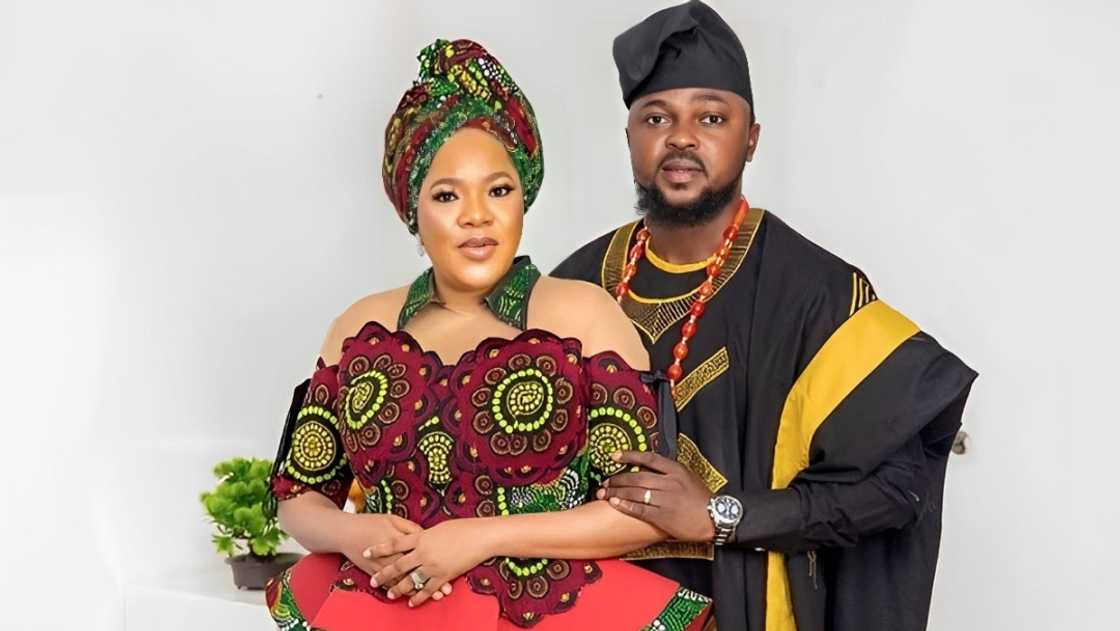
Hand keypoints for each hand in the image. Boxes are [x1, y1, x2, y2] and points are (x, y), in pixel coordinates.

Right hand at [338, 513, 452, 598]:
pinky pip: (389, 585)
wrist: (345, 532)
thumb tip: (426, 536)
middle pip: (413, 571)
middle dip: (429, 582)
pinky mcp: (373, 573)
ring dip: (417, 591)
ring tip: (431, 597)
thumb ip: (411, 528)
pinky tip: (411, 597)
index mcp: (398, 540)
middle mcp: (391, 556)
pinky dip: (401, 592)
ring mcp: (382, 566)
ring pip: (402, 582)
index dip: (434, 563)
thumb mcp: (392, 519)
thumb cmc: (370, 523)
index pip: (420, 554)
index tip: (449, 570)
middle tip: (444, 591)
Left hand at [366, 518, 494, 606]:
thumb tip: (416, 540)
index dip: (379, 549)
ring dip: (399, 588)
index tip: (366, 552)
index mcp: (421, 537)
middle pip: (398, 565)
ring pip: (411, 580)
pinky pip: (428, 589)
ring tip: (389, 594)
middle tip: (372, 581)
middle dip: (384, 574)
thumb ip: (424, 536)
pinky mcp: (443, 576)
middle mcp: (423, 553)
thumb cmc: (462, 528)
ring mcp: (432, 566)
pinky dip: (419, 597)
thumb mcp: (438, 528)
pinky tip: (411, 602)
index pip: (394, 544)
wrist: (479, 537)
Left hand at [596, 450, 715, 542]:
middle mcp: (669, 483)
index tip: (614, 456)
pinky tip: (614, 503)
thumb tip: (648, 468)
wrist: (715, 518)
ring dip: (616, 491)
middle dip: (617, 479)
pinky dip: (625, 505)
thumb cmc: (701, 498)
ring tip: (603, 492)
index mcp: (676, 470)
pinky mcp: (663, 516)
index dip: (630, 456)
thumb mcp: (688, 477)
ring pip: (635, 493)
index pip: (649, 459)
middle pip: (637, 477)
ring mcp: (665, 500)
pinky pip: (639, 509)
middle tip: (605, 480)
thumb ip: (669, 472)